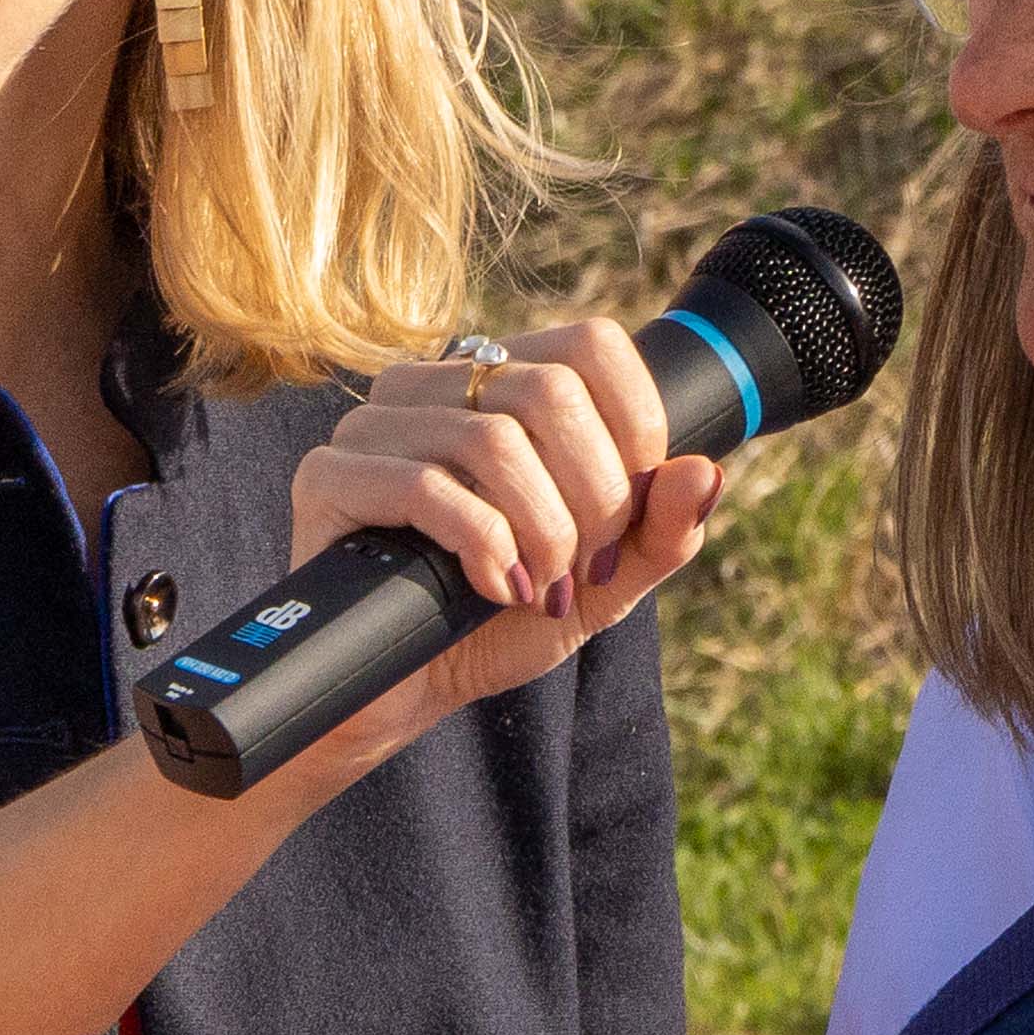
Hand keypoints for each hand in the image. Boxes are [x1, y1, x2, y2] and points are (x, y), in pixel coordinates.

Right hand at [279, 320, 718, 769]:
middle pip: (551, 393)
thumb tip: (706, 471)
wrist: (405, 689)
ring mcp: (373, 423)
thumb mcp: (601, 580)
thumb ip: (659, 529)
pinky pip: (427, 487)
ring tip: (540, 589)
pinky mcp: (327, 476)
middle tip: (583, 570)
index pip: (592, 345)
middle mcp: (433, 384)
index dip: (636, 427)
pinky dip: (483, 547)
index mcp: (499, 380)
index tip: (631, 513)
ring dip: (542, 534)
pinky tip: (495, 588)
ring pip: (494, 441)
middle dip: (593, 498)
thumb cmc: (498, 623)